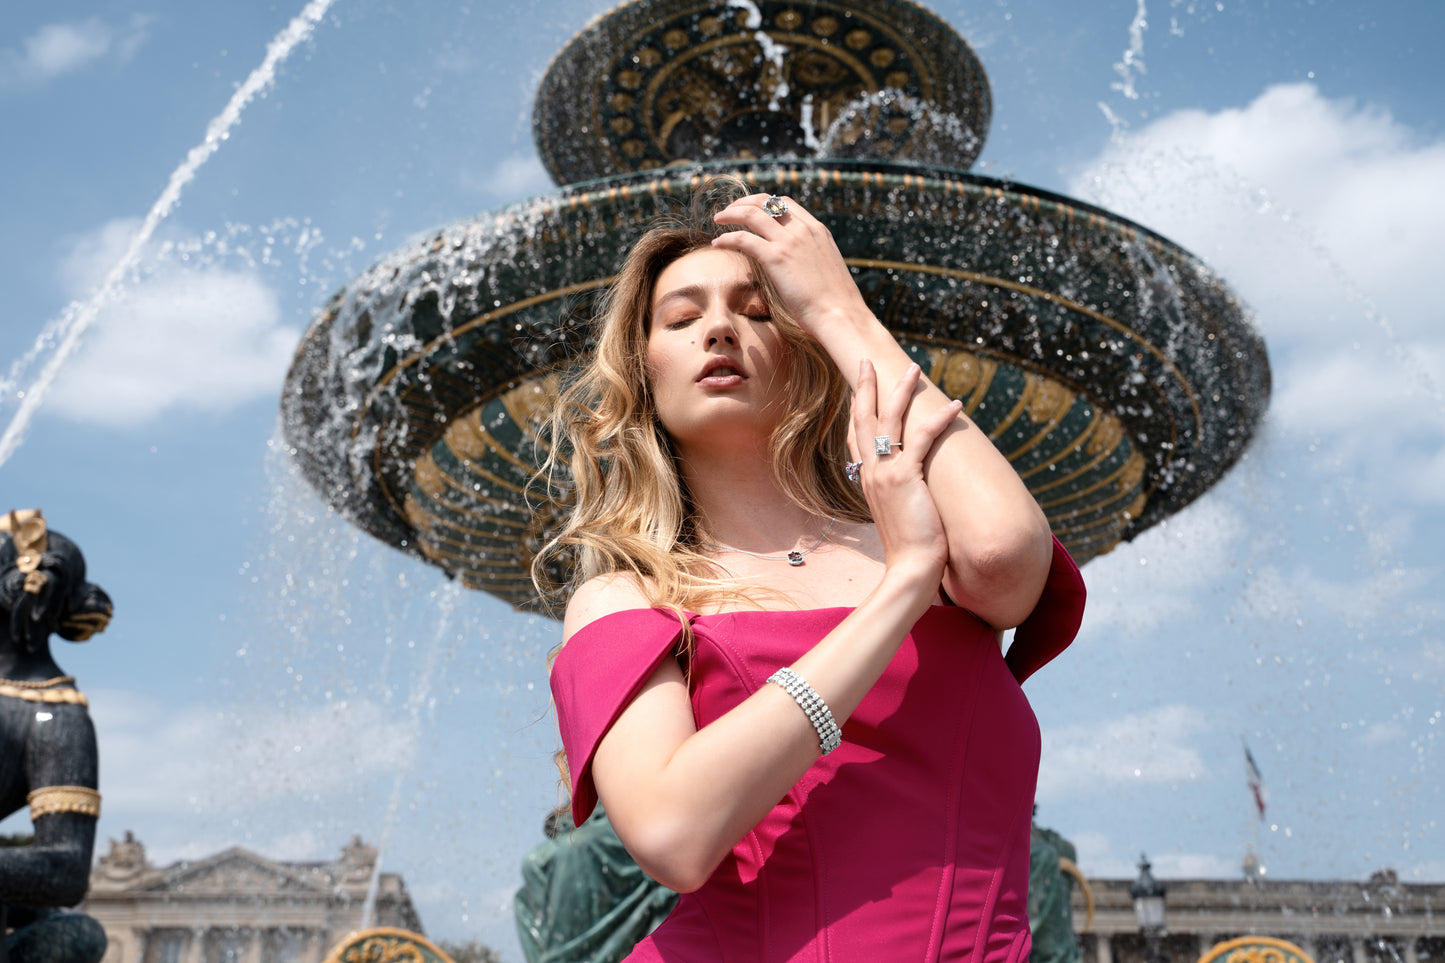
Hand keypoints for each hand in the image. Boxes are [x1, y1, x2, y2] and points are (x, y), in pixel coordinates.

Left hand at [711, 193, 871, 338]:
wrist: (840, 315)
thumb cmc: (835, 303)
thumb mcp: (826, 269)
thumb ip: (811, 258)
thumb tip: (799, 266)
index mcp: (817, 230)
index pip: (785, 202)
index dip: (763, 202)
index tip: (750, 210)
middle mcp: (803, 229)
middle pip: (766, 201)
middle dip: (744, 202)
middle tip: (729, 212)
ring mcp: (789, 241)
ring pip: (752, 213)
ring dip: (731, 213)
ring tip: (718, 220)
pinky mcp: (776, 257)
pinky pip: (743, 239)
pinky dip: (727, 239)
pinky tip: (717, 244)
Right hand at [848, 360, 959, 586]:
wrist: (910, 570)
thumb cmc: (909, 550)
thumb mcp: (898, 516)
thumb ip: (898, 497)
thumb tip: (910, 491)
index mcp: (868, 481)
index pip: (856, 437)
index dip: (857, 410)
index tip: (859, 390)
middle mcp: (871, 472)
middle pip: (863, 418)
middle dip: (866, 386)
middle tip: (867, 361)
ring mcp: (885, 473)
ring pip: (889, 419)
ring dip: (902, 390)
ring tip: (915, 368)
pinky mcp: (905, 477)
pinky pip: (921, 437)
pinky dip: (939, 419)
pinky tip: (956, 405)